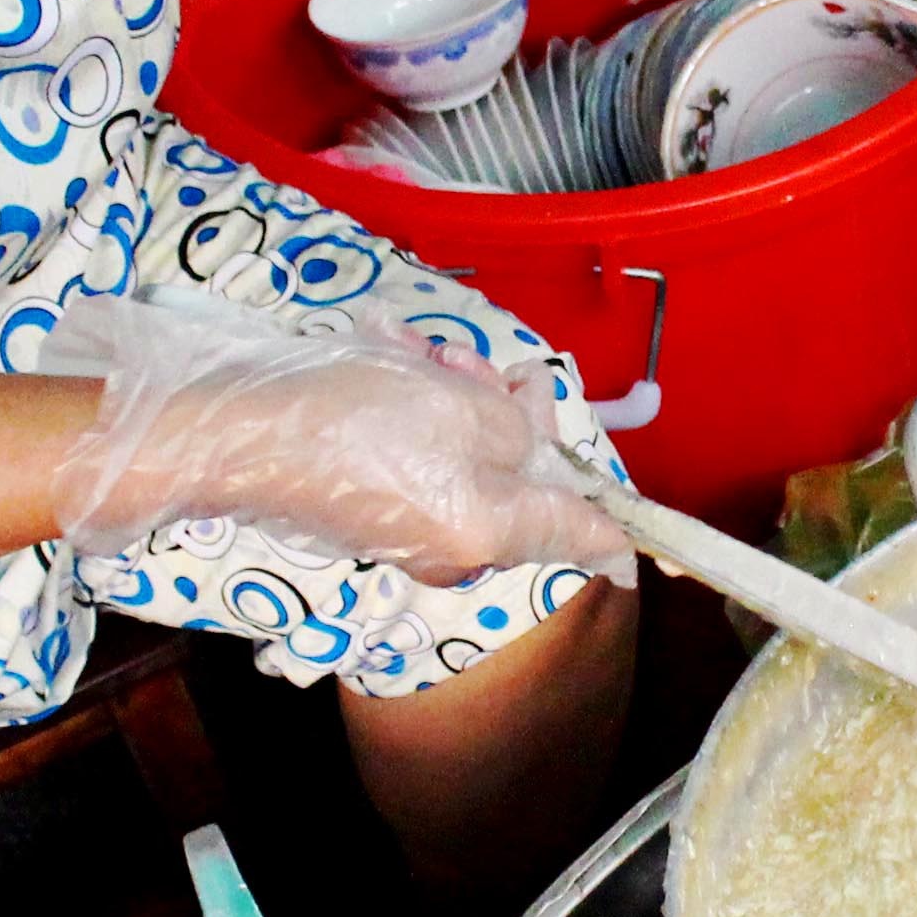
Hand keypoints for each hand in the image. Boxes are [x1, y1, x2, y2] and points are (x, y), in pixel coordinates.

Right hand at [53, 295, 634, 585]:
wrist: (239, 439)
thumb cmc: (356, 422)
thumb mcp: (462, 407)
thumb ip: (523, 431)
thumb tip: (544, 448)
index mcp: (493, 532)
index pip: (585, 538)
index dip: (631, 534)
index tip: (677, 554)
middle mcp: (459, 551)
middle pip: (523, 487)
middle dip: (512, 419)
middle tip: (475, 368)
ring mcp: (412, 538)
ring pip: (471, 463)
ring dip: (458, 404)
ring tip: (419, 362)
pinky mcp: (372, 516)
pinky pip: (425, 465)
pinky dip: (420, 420)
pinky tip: (390, 377)